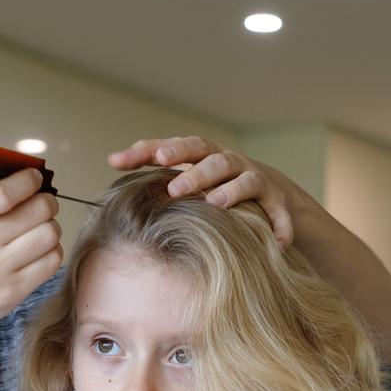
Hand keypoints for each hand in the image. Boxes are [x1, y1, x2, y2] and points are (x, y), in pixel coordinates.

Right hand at [0, 168, 62, 342]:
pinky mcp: (14, 291)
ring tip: (41, 228)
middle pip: (37, 211)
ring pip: (49, 234)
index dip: (28, 181)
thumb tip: (26, 180)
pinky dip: (52, 250)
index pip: (4, 193)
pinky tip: (40, 250)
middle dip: (47, 203)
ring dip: (52, 227)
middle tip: (44, 204)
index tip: (35, 178)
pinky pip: (51, 261)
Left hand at [108, 136, 311, 246]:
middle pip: (214, 160)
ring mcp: (256, 180)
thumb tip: (112, 159)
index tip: (149, 159)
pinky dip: (279, 226)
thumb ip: (151, 163)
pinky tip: (276, 244)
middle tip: (173, 190)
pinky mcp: (277, 202)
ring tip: (215, 204)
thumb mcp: (186, 170)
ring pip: (245, 179)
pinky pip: (279, 213)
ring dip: (231, 190)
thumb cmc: (215, 181)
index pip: (184, 146)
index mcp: (205, 155)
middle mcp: (231, 162)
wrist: (269, 190)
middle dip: (195, 173)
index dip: (167, 150)